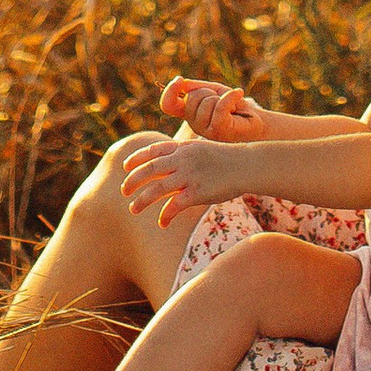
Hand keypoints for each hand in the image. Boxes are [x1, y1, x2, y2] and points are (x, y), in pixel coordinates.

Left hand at [119, 129, 234, 225]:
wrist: (247, 165)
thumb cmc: (227, 159)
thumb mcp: (202, 149)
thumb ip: (185, 154)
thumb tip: (171, 160)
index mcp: (183, 148)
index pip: (153, 151)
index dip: (137, 158)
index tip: (126, 166)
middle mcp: (182, 160)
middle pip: (149, 169)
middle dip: (133, 180)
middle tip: (124, 190)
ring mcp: (189, 176)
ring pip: (157, 189)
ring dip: (142, 200)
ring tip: (133, 209)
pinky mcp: (197, 192)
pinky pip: (175, 206)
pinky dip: (165, 215)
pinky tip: (162, 223)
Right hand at [158, 75, 268, 142]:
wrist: (256, 122)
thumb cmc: (235, 107)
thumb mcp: (214, 92)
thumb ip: (198, 87)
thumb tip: (182, 84)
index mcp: (190, 114)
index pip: (167, 105)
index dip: (169, 91)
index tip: (179, 80)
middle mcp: (194, 124)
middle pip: (192, 97)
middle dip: (209, 91)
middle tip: (223, 100)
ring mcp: (205, 130)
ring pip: (206, 101)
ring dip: (222, 97)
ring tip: (231, 107)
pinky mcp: (219, 131)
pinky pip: (219, 106)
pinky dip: (231, 96)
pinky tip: (239, 93)